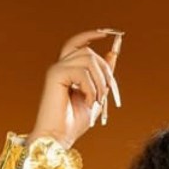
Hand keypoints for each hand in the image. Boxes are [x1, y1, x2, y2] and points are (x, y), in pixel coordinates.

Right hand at [27, 29, 121, 149]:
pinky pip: (82, 73)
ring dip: (99, 83)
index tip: (109, 33)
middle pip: (89, 52)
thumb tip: (113, 53)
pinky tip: (87, 102)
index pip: (77, 44)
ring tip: (96, 101)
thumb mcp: (97, 95)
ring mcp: (56, 69)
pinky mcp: (54, 75)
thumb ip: (103, 76)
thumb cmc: (76, 121)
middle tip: (108, 96)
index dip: (91, 35)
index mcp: (68, 70)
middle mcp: (60, 66)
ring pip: (88, 60)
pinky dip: (91, 89)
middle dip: (106, 72)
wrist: (59, 136)